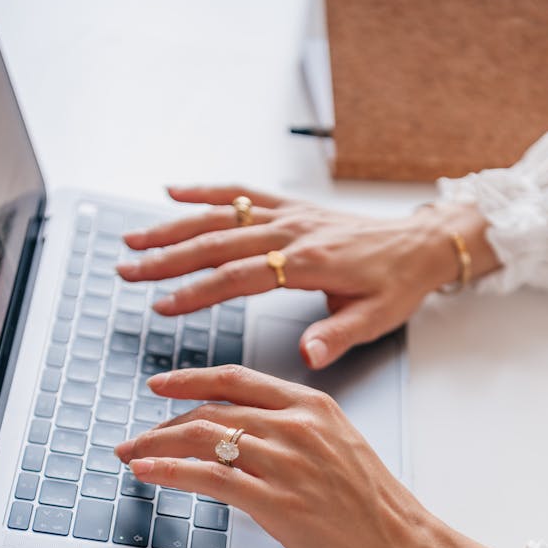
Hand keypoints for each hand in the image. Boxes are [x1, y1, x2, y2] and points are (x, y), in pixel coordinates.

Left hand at [114, 365, 516, 547]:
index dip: (192, 380)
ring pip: (203, 440)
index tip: (163, 385)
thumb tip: (247, 438)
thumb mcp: (340, 449)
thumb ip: (297, 433)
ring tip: (134, 455)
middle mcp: (298, 426)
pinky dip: (171, 472)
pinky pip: (210, 478)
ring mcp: (287, 463)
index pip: (238, 380)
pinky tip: (150, 473)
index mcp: (314, 407)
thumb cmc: (378, 508)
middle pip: (212, 411)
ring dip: (157, 447)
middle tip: (139, 437)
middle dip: (164, 422)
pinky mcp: (278, 502)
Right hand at [118, 186, 497, 369]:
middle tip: (127, 270)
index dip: (197, 292)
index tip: (163, 306)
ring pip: (221, 216)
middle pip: (217, 242)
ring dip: (174, 226)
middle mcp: (291, 232)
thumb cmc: (396, 285)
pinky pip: (242, 192)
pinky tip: (173, 191)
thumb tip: (308, 356)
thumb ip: (337, 337)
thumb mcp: (375, 319)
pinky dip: (206, 190)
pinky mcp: (291, 206)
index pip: (239, 277)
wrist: (420, 244)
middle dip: (167, 257)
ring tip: (134, 238)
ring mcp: (288, 214)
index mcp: (307, 264)